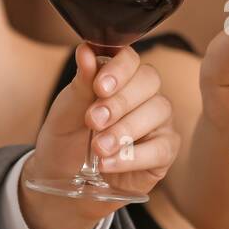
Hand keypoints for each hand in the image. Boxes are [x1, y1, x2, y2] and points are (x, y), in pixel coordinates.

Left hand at [20, 44, 180, 228]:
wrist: (63, 179)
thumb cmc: (67, 138)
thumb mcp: (65, 112)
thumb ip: (80, 83)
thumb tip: (85, 50)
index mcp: (119, 77)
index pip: (130, 59)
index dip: (119, 70)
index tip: (99, 87)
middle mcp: (144, 94)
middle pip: (149, 81)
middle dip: (119, 102)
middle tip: (92, 121)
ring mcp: (158, 122)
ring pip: (158, 112)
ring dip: (125, 130)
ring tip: (98, 148)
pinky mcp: (164, 151)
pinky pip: (161, 148)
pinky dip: (132, 157)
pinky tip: (108, 164)